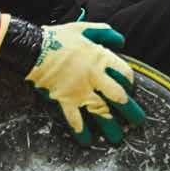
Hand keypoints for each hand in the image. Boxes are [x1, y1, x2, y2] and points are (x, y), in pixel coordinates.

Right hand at [17, 22, 144, 144]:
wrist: (32, 48)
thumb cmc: (58, 38)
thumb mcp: (84, 29)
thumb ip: (105, 34)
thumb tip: (121, 41)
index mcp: (101, 59)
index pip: (125, 74)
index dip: (130, 83)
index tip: (131, 90)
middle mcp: (94, 77)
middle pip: (118, 96)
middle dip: (130, 110)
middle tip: (137, 122)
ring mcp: (79, 90)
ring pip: (100, 111)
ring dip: (110, 126)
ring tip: (118, 137)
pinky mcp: (64, 100)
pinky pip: (74, 118)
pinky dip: (81, 131)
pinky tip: (88, 141)